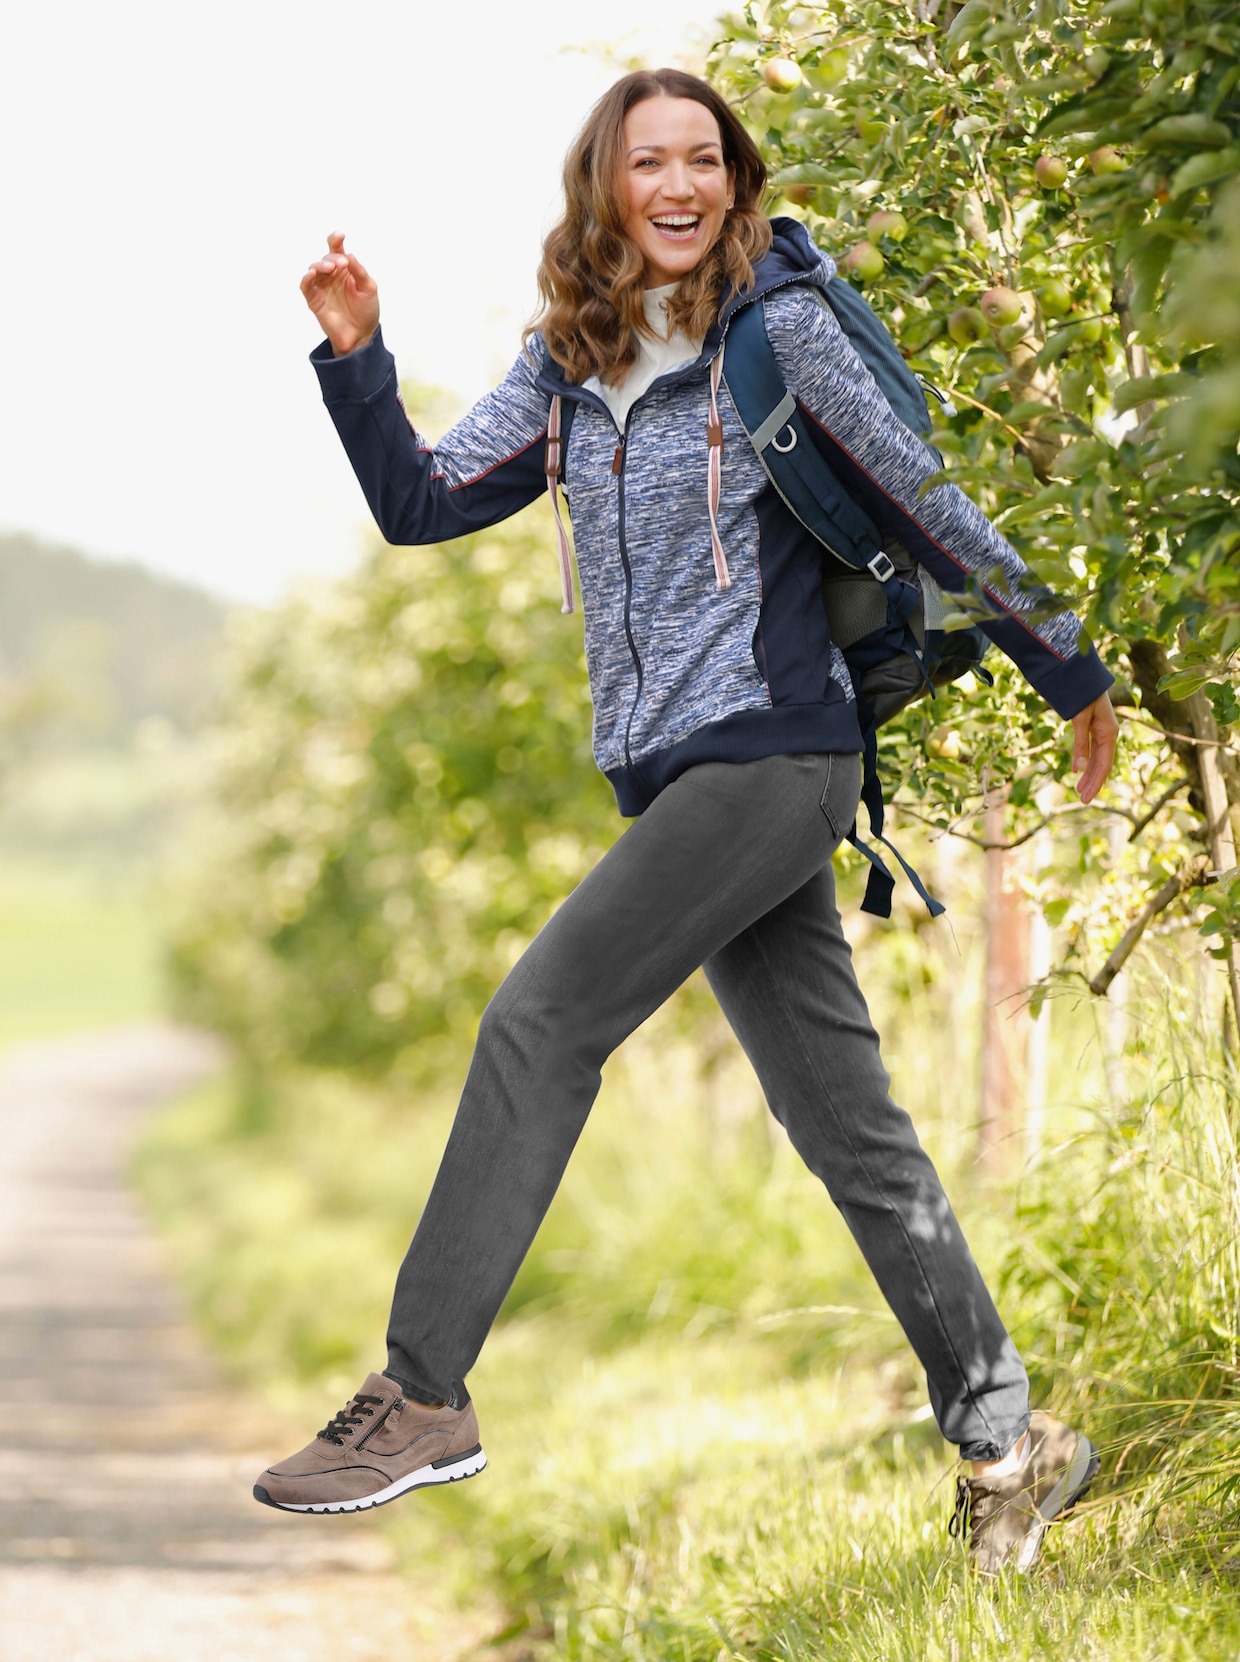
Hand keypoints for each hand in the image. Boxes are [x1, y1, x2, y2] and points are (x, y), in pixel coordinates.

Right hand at [300, 231, 379, 355]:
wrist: (361, 335)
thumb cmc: (366, 311)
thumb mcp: (368, 288)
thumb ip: (359, 271)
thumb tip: (349, 254)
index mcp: (345, 269)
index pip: (337, 250)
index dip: (336, 240)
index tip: (340, 235)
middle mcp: (332, 275)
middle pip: (326, 259)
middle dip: (333, 258)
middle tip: (342, 264)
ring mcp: (322, 287)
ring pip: (314, 269)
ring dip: (320, 265)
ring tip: (330, 268)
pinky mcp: (314, 300)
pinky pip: (306, 286)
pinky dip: (306, 278)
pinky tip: (311, 273)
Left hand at [1070, 692, 1117, 804]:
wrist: (1084, 675)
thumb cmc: (1083, 695)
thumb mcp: (1079, 719)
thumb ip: (1079, 744)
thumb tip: (1077, 770)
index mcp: (1109, 733)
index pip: (1103, 765)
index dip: (1095, 782)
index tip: (1085, 797)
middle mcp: (1109, 734)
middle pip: (1102, 764)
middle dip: (1093, 782)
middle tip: (1083, 800)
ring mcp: (1103, 732)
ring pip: (1097, 759)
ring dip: (1089, 774)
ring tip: (1080, 790)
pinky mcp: (1096, 728)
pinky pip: (1093, 750)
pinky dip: (1087, 762)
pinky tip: (1080, 772)